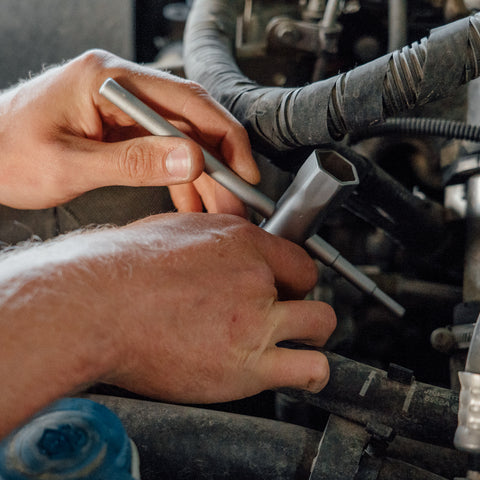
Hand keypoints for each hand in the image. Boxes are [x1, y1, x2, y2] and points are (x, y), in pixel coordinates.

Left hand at [0, 50, 258, 212]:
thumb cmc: (6, 153)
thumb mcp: (71, 164)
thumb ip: (134, 162)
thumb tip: (190, 159)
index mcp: (108, 81)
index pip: (187, 101)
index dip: (224, 138)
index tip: (243, 171)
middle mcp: (120, 87)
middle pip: (190, 121)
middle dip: (218, 164)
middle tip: (235, 201)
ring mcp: (121, 108)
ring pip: (181, 140)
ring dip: (202, 176)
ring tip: (218, 209)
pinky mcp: (119, 129)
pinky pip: (161, 151)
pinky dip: (179, 178)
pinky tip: (191, 202)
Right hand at [101, 214, 335, 402]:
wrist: (95, 307)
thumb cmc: (122, 269)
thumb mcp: (175, 232)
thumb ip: (212, 242)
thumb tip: (223, 250)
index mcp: (240, 242)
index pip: (295, 258)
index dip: (291, 275)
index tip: (284, 286)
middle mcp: (255, 278)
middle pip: (309, 289)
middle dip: (299, 301)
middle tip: (283, 312)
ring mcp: (255, 322)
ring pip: (318, 324)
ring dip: (311, 334)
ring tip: (294, 342)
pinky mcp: (247, 366)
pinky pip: (308, 368)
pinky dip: (309, 370)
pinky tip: (296, 370)